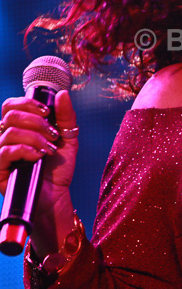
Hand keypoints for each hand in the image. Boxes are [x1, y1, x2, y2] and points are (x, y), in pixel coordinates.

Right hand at [0, 91, 78, 209]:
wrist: (57, 194)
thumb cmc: (59, 167)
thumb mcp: (68, 138)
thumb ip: (65, 116)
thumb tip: (62, 94)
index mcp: (20, 128)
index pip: (10, 106)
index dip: (27, 103)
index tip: (47, 112)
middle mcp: (6, 138)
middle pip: (10, 115)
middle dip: (36, 122)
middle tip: (53, 134)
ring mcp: (1, 153)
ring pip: (10, 132)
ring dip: (35, 137)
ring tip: (49, 149)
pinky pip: (5, 151)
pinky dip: (26, 150)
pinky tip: (39, 156)